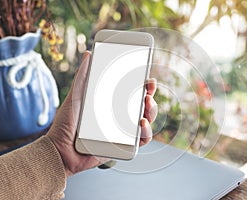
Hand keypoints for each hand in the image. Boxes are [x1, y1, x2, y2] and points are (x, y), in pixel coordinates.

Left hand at [47, 51, 156, 176]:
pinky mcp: (125, 146)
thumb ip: (83, 76)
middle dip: (150, 96)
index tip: (148, 78)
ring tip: (146, 103)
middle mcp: (120, 117)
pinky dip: (146, 131)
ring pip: (147, 120)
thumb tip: (88, 54)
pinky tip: (141, 123)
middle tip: (148, 89)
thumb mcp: (76, 96)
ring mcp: (123, 132)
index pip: (132, 93)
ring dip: (152, 111)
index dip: (143, 86)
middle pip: (143, 106)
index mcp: (111, 104)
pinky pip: (142, 140)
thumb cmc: (67, 123)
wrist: (60, 149)